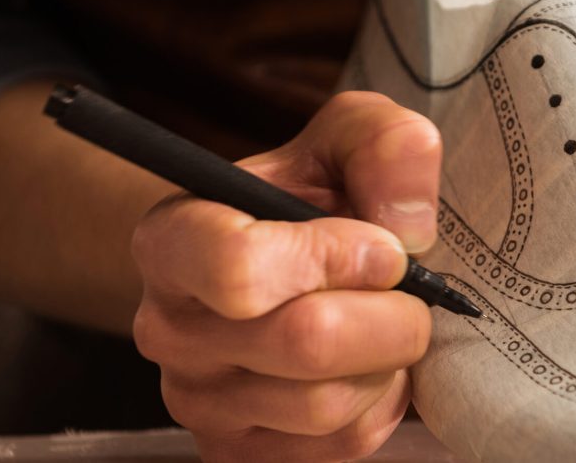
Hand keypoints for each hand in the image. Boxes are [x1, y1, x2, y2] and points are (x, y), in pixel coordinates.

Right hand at [131, 92, 441, 461]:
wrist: (272, 272)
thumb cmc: (306, 203)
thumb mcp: (341, 143)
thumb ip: (382, 144)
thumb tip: (406, 224)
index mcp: (172, 240)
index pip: (239, 267)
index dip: (336, 257)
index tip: (381, 246)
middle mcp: (168, 329)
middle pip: (304, 342)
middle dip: (390, 316)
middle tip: (406, 293)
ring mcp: (198, 403)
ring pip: (328, 404)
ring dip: (386, 363)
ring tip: (380, 327)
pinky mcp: (237, 454)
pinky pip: (339, 447)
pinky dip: (379, 407)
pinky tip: (366, 369)